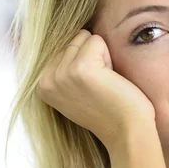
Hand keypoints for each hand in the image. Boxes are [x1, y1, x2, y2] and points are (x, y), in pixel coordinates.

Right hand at [37, 30, 154, 150]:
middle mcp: (46, 79)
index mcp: (41, 84)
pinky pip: (98, 41)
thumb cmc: (110, 110)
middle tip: (100, 86)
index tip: (91, 88)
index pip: (64, 46)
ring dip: (102, 57)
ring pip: (86, 38)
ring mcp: (62, 74)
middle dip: (93, 57)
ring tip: (105, 83)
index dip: (85, 62)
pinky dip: (110, 57)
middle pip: (74, 39)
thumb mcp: (76, 90)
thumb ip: (65, 68)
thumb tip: (71, 35)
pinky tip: (111, 80)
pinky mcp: (81, 68)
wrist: (127, 132)